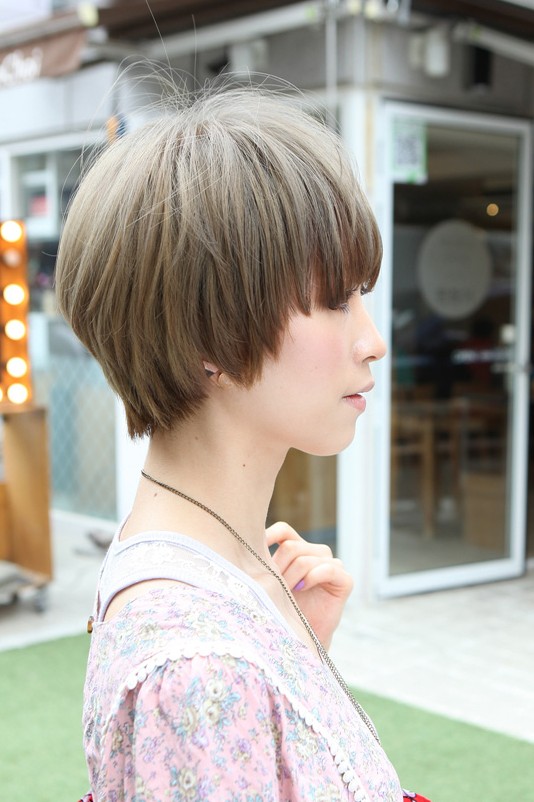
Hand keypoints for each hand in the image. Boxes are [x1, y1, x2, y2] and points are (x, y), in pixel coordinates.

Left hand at [265, 521, 353, 649]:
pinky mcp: (345, 580)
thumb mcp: (271, 583)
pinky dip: (312, 578)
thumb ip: (265, 564)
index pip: (284, 530)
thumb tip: (246, 546)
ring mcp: (333, 564)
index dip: (269, 535)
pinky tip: (302, 588)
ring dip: (291, 578)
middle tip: (273, 587)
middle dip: (278, 568)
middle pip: (291, 547)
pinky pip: (328, 568)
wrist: (302, 640)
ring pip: (305, 559)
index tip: (255, 551)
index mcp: (299, 549)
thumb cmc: (283, 610)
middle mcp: (317, 553)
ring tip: (285, 594)